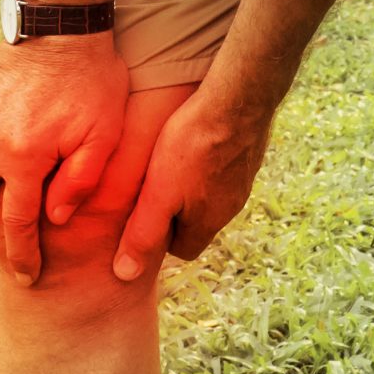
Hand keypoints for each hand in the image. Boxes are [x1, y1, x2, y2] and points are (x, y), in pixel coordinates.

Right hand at [0, 34, 132, 285]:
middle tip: (1, 238)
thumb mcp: (103, 133)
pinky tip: (11, 145)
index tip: (27, 278)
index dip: (21, 256)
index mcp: (23, 158)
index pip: (16, 224)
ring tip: (9, 190)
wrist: (62, 22)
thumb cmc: (93, 79)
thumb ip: (80, 180)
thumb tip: (54, 218)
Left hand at [113, 83, 272, 282]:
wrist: (238, 98)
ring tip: (171, 161)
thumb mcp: (159, 193)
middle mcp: (231, 206)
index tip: (146, 214)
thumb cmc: (192, 145)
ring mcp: (244, 179)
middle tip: (153, 186)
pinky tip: (195, 139)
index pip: (184, 251)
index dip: (162, 238)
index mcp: (209, 222)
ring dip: (192, 185)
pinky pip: (225, 168)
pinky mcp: (249, 153)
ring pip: (212, 194)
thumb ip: (143, 234)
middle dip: (176, 211)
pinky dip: (208, 161)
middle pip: (199, 222)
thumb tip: (125, 275)